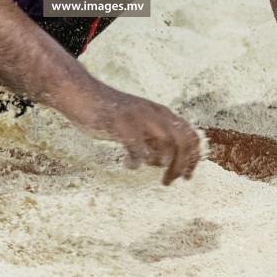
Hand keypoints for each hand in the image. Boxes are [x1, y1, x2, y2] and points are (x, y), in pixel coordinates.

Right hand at [62, 83, 201, 184]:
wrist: (82, 94)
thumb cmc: (109, 112)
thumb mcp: (138, 121)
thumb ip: (153, 135)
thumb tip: (169, 159)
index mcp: (161, 112)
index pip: (191, 135)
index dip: (194, 158)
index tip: (187, 176)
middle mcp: (154, 113)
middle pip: (183, 142)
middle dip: (181, 166)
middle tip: (169, 181)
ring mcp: (139, 117)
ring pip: (167, 144)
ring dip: (161, 163)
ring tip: (151, 171)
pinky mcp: (122, 124)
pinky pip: (138, 148)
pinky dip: (136, 161)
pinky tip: (128, 164)